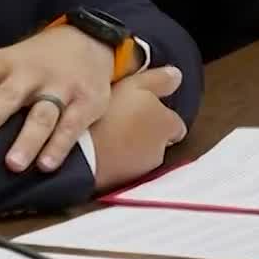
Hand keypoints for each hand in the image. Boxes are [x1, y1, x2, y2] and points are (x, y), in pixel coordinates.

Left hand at [0, 24, 114, 172]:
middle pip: (10, 94)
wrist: (90, 41)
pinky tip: (46, 165)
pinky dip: (58, 147)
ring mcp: (60, 89)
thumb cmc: (37, 61)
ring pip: (42, 116)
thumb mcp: (8, 62)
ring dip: (27, 140)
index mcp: (6, 63)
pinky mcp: (85, 104)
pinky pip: (70, 128)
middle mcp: (31, 75)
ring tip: (12, 164)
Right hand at [86, 66, 186, 190]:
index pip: (176, 124)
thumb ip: (159, 81)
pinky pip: (125, 167)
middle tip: (124, 121)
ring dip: (133, 147)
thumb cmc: (109, 114)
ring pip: (143, 155)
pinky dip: (119, 160)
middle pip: (161, 141)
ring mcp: (143, 169)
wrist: (81, 152)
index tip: (143, 109)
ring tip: (110, 134)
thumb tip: (177, 76)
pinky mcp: (124, 182)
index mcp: (167, 125)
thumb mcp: (134, 85)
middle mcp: (161, 150)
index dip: (161, 116)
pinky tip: (102, 150)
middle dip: (148, 134)